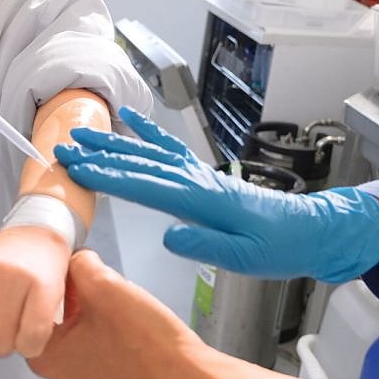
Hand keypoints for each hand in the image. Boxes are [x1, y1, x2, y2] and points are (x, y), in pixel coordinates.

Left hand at [28, 250, 206, 378]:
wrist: (188, 378)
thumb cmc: (144, 342)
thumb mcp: (105, 287)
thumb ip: (80, 264)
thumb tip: (76, 258)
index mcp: (43, 354)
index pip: (28, 300)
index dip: (48, 274)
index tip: (62, 257)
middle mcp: (57, 366)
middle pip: (51, 307)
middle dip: (71, 284)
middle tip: (90, 270)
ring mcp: (82, 366)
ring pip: (74, 315)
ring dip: (90, 296)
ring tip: (110, 286)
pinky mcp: (105, 363)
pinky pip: (92, 327)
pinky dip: (103, 311)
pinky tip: (122, 303)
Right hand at [54, 107, 378, 282]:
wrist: (312, 232)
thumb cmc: (281, 247)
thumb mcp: (248, 258)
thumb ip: (209, 246)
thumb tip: (170, 237)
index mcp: (202, 200)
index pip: (145, 185)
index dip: (108, 176)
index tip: (77, 169)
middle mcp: (197, 180)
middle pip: (140, 162)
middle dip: (100, 154)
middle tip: (65, 147)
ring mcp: (199, 174)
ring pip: (149, 151)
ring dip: (114, 142)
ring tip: (84, 133)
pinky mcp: (203, 176)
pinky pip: (169, 148)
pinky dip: (148, 132)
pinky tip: (131, 120)